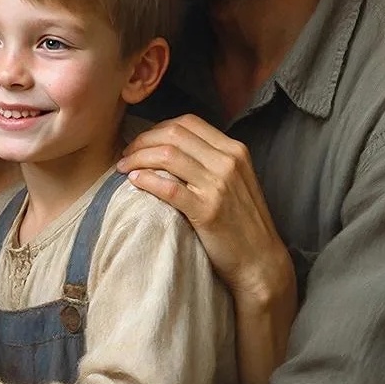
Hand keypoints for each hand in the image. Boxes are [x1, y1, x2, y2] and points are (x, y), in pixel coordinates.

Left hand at [118, 114, 294, 304]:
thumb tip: (171, 148)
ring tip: (124, 168)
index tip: (142, 142)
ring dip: (138, 158)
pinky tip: (135, 182)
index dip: (158, 128)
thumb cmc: (242, 222)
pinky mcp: (207, 210)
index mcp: (235, 150)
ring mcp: (218, 185)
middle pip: (174, 134)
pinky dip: (146, 180)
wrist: (260, 261)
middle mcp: (228, 162)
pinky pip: (169, 187)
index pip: (188, 123)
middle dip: (143, 141)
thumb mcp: (235, 181)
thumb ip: (210, 161)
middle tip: (126, 155)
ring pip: (167, 155)